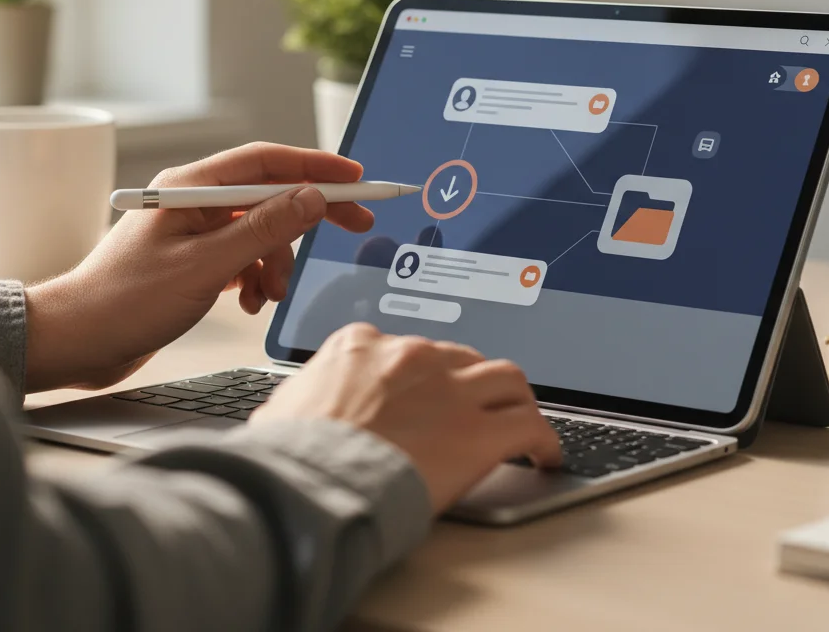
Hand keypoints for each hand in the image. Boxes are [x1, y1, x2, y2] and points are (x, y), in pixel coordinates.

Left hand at [24, 143, 373, 391]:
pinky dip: (255, 276)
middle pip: (270, 194)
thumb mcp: (206, 267)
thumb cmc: (124, 302)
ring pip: (260, 231)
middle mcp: (192, 201)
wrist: (76, 342)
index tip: (355, 178)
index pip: (268, 162)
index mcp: (190, 188)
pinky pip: (242, 255)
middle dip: (310, 215)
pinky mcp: (191, 258)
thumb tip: (312, 199)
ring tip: (268, 295)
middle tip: (355, 225)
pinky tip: (248, 301)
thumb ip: (263, 230)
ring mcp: (192, 229)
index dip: (317, 167)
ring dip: (276, 262)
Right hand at [253, 323, 562, 512]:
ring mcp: (452, 390)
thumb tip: (292, 411)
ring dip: (516, 400)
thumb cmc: (289, 456)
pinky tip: (545, 457)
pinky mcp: (480, 431)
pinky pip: (530, 425)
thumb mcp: (283, 409)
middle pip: (462, 359)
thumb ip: (302, 398)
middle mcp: (414, 356)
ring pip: (507, 379)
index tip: (429, 394)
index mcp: (364, 344)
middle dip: (472, 382)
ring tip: (520, 422)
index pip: (409, 350)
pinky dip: (543, 440)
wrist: (311, 483)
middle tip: (477, 407)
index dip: (424, 376)